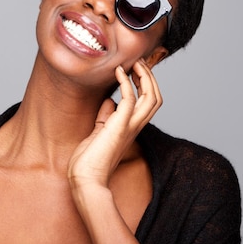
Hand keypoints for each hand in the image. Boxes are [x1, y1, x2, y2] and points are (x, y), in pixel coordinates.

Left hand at [68, 59, 162, 188]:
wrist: (86, 181)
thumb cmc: (89, 161)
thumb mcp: (99, 132)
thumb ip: (106, 116)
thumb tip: (109, 101)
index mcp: (132, 128)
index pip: (149, 103)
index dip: (146, 84)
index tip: (135, 69)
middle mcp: (135, 126)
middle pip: (156, 97)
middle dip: (150, 77)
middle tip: (138, 62)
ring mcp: (129, 126)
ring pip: (152, 97)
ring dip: (145, 77)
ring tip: (134, 63)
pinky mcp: (119, 126)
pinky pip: (129, 98)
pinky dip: (126, 82)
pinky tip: (118, 72)